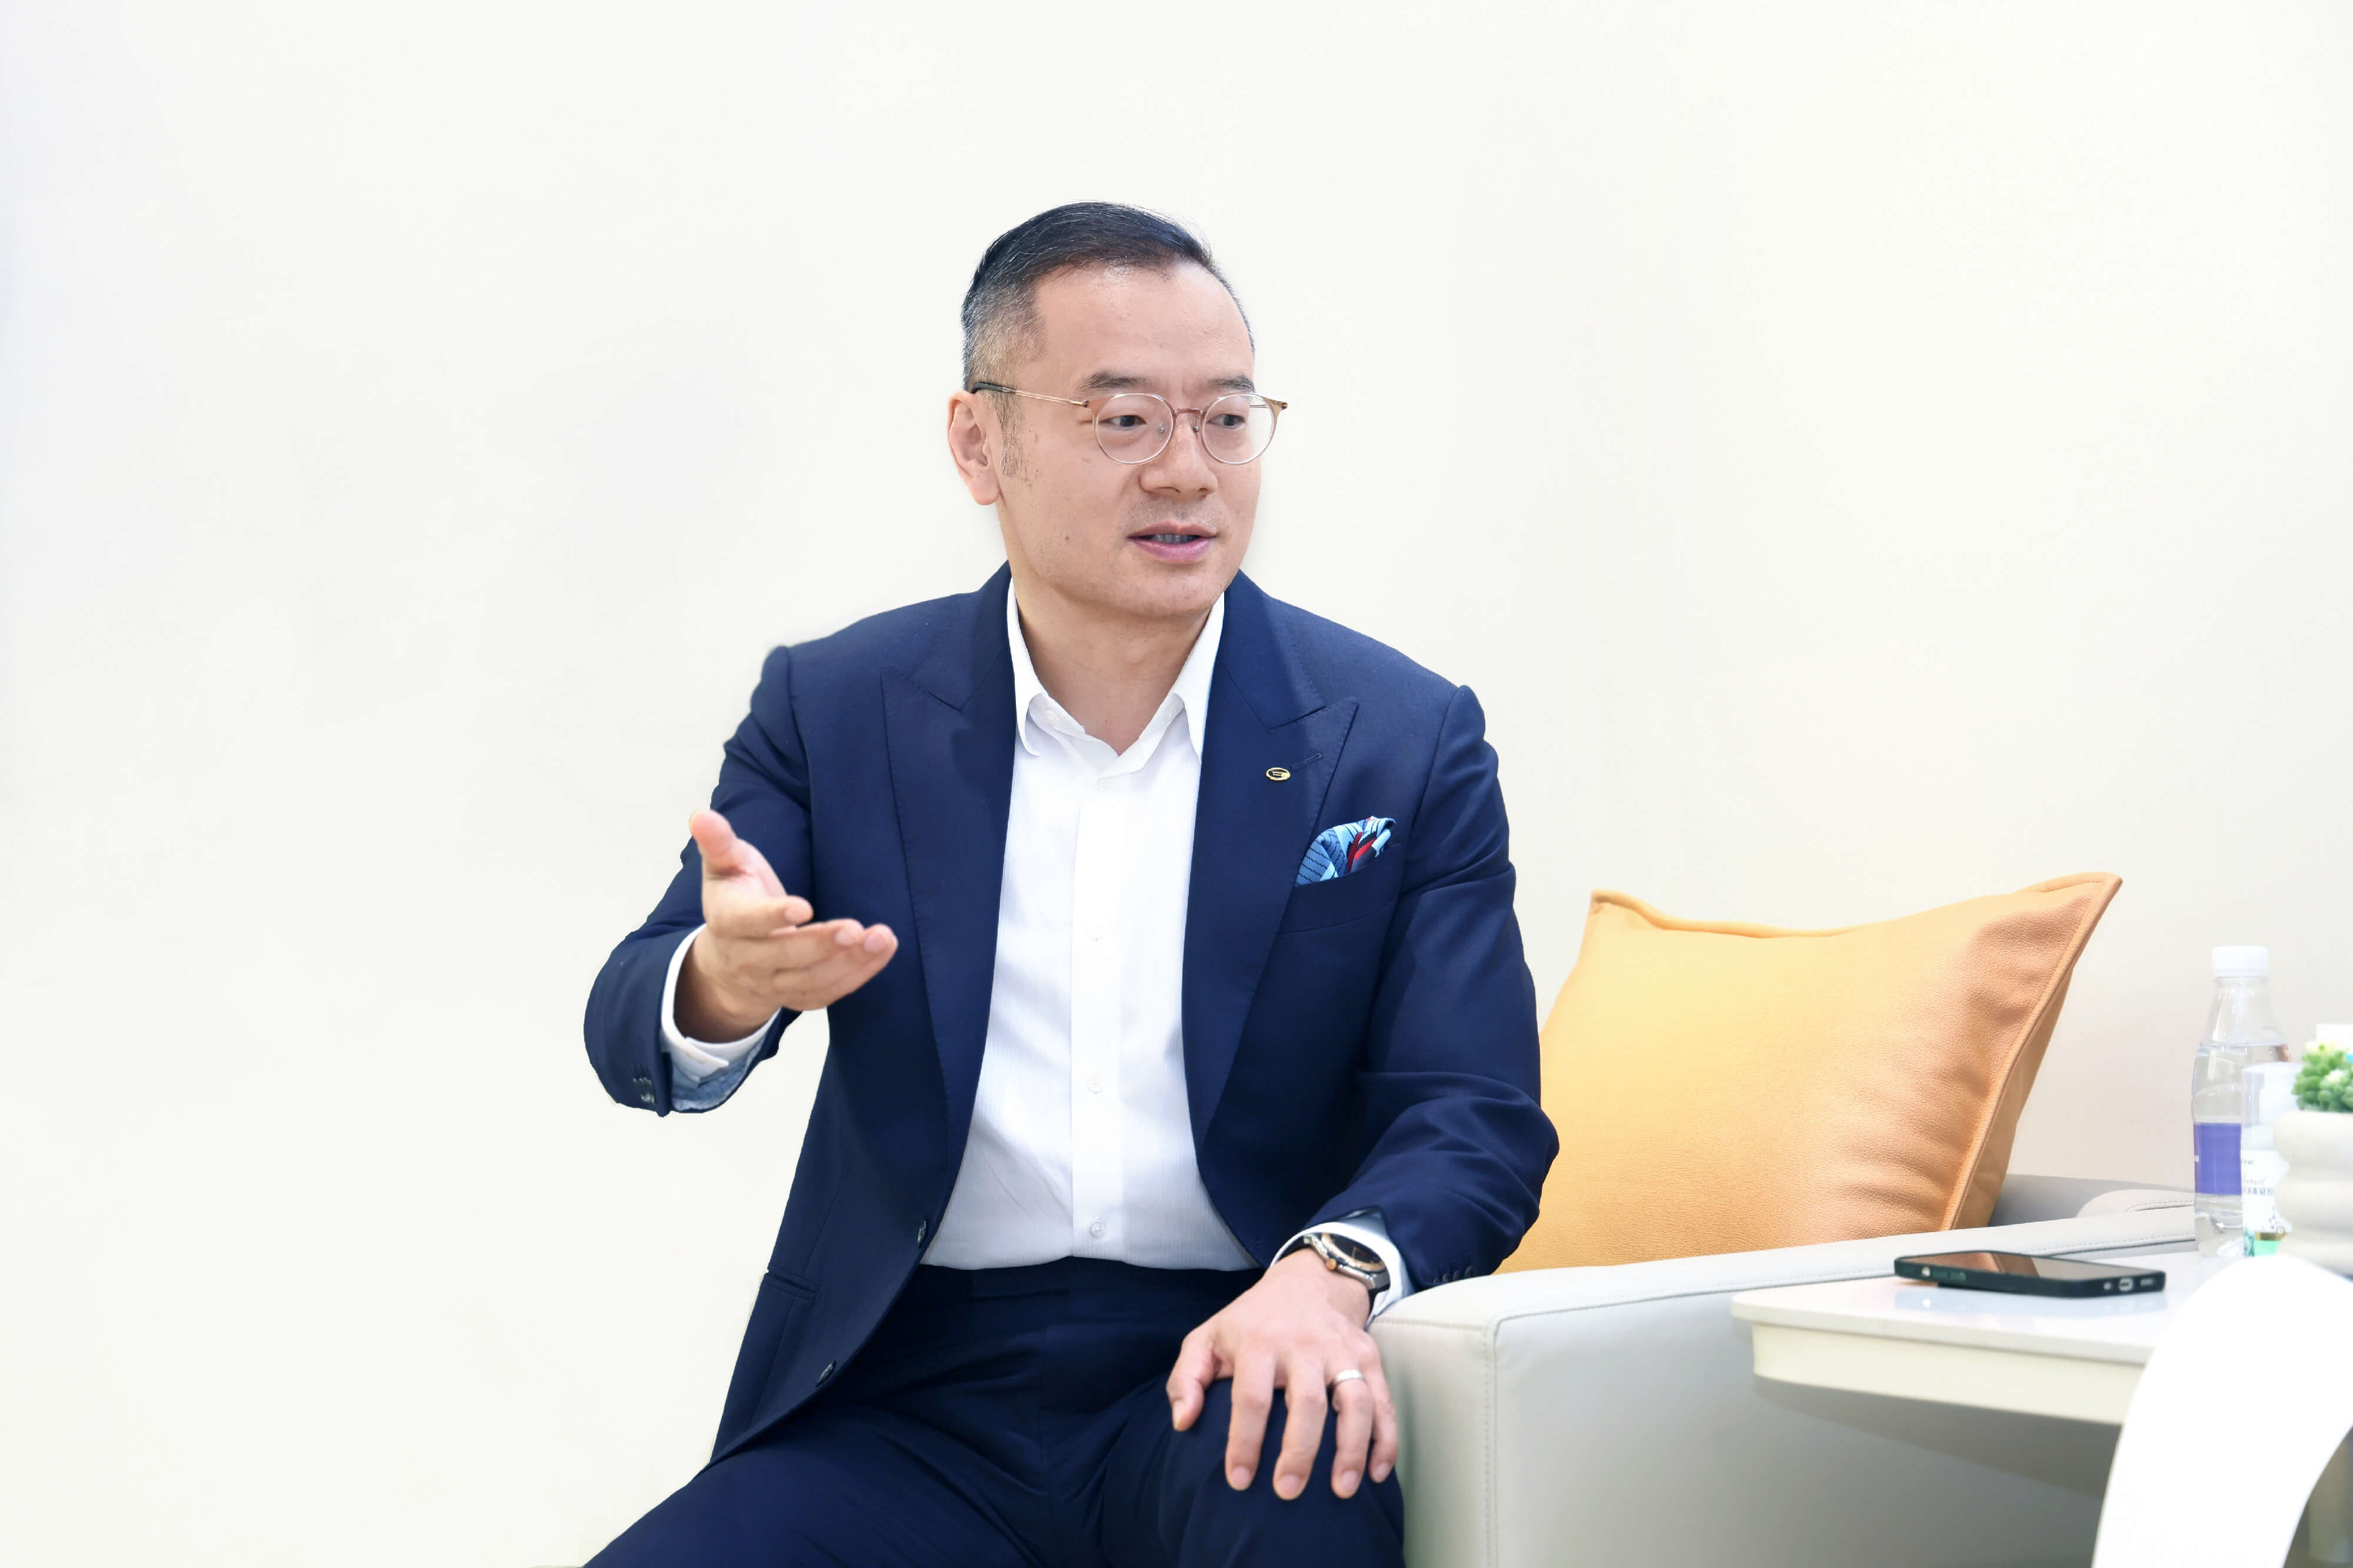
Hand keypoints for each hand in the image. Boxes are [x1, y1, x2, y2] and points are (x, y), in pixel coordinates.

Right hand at [674, 809, 896, 1037]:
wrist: (726, 960)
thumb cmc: (734, 898)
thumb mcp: (724, 866)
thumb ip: (719, 842)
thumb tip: (701, 815)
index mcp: (728, 921)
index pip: (749, 922)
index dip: (775, 916)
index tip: (805, 907)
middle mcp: (747, 959)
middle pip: (786, 956)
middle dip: (822, 943)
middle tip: (857, 928)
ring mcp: (771, 983)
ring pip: (811, 980)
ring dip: (850, 962)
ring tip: (882, 938)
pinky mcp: (796, 997)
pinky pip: (827, 994)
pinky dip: (858, 975)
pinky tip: (882, 952)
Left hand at [1165, 1248, 1398, 1501]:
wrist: (1306, 1281)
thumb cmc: (1249, 1322)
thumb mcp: (1207, 1338)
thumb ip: (1187, 1378)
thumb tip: (1183, 1423)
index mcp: (1259, 1341)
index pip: (1252, 1398)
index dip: (1245, 1442)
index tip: (1239, 1481)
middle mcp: (1304, 1344)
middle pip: (1307, 1402)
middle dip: (1299, 1452)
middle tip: (1287, 1493)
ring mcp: (1341, 1350)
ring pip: (1355, 1401)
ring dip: (1351, 1448)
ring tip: (1342, 1490)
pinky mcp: (1369, 1356)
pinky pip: (1384, 1400)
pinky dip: (1385, 1438)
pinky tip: (1378, 1472)